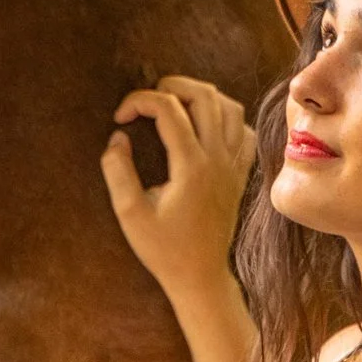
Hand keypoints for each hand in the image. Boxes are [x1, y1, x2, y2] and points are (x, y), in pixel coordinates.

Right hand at [99, 76, 254, 301]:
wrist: (200, 276)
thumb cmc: (163, 249)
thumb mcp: (130, 215)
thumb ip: (118, 172)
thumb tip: (117, 137)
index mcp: (191, 166)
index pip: (168, 109)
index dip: (139, 101)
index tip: (120, 118)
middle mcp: (218, 159)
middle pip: (205, 96)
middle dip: (172, 85)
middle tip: (148, 99)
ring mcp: (233, 166)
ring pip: (230, 108)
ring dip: (201, 96)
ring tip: (174, 105)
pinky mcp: (240, 174)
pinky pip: (244, 132)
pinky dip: (226, 118)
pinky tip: (204, 128)